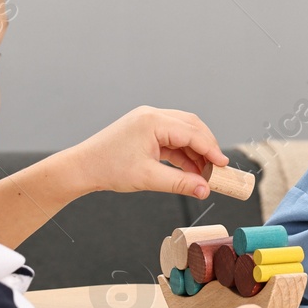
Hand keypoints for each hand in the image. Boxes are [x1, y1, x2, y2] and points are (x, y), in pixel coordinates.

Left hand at [70, 106, 227, 198]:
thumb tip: (204, 191)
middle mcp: (152, 116)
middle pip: (191, 127)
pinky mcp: (145, 131)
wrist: (83, 167)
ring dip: (195, 152)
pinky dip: (182, 154)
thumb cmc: (109, 169)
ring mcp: (148, 121)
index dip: (211, 149)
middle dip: (206, 148)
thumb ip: (180, 183)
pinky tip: (190, 170)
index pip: (192, 132)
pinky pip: (171, 139)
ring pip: (183, 132)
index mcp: (152, 121)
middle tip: (218, 169)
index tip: (224, 166)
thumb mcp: (149, 178)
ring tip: (205, 174)